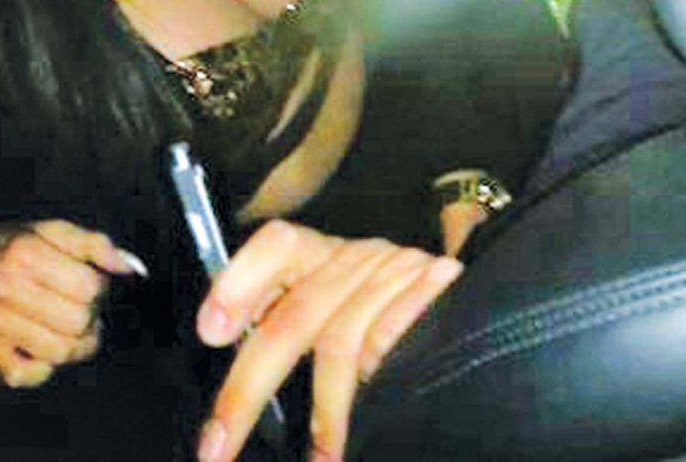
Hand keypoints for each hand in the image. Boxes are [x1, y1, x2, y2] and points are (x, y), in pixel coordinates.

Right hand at [0, 219, 137, 387]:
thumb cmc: (7, 246)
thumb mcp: (49, 230)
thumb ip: (93, 244)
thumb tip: (129, 267)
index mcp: (28, 252)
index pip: (89, 287)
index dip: (99, 289)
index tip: (90, 285)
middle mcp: (7, 286)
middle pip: (77, 321)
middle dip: (90, 318)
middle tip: (81, 310)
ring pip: (59, 351)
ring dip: (75, 345)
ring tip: (70, 330)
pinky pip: (28, 374)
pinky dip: (44, 367)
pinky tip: (42, 346)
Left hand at [195, 220, 462, 461]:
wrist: (474, 309)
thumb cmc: (381, 310)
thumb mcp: (330, 302)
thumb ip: (283, 316)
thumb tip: (221, 342)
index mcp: (321, 253)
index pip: (279, 244)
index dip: (242, 281)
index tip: (210, 332)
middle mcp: (355, 258)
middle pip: (294, 317)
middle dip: (248, 388)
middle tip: (216, 446)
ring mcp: (395, 277)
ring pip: (338, 343)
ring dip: (319, 414)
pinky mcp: (433, 300)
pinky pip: (386, 351)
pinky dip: (356, 408)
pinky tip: (338, 447)